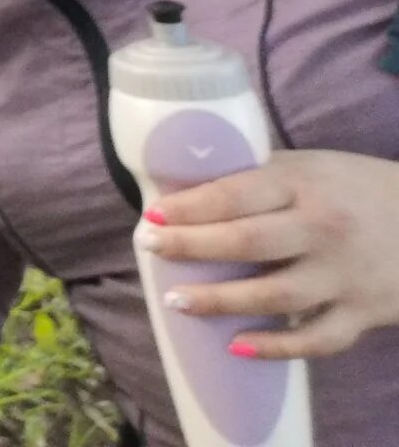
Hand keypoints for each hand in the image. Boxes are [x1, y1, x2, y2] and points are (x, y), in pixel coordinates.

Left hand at [141, 148, 398, 358]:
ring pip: (275, 296)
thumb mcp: (312, 166)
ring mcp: (345, 275)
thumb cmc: (358, 188)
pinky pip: (317, 339)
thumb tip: (187, 184)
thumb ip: (260, 175)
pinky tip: (236, 347)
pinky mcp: (365, 312)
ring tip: (177, 300)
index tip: (152, 216)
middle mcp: (324, 229)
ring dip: (220, 301)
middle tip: (148, 248)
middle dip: (191, 247)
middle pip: (247, 243)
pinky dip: (276, 347)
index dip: (190, 207)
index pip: (236, 195)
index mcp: (305, 184)